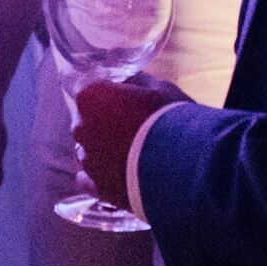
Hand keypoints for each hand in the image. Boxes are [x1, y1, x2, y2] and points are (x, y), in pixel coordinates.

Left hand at [71, 75, 188, 206]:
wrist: (186, 168)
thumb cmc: (172, 119)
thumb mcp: (159, 88)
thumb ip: (136, 81)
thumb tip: (128, 78)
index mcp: (90, 96)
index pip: (81, 83)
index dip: (97, 86)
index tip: (112, 91)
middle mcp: (80, 127)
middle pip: (85, 118)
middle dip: (102, 118)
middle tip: (131, 123)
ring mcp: (87, 159)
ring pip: (87, 148)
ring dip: (101, 147)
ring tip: (130, 152)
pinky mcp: (96, 187)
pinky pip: (88, 178)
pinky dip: (100, 175)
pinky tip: (119, 174)